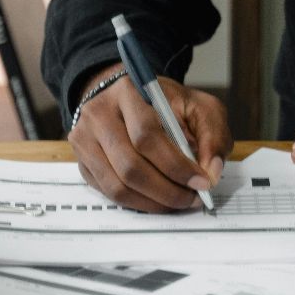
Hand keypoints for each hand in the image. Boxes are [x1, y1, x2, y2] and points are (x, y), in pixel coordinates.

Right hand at [69, 61, 231, 211]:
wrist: (127, 96)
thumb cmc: (166, 103)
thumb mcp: (199, 106)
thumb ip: (212, 136)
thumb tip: (210, 173)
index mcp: (128, 91)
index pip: (147, 135)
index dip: (176, 165)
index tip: (201, 182)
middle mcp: (98, 114)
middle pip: (130, 165)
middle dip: (167, 190)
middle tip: (192, 199)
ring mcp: (84, 139)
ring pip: (117, 185)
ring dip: (153, 202)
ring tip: (178, 202)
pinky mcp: (82, 161)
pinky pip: (108, 193)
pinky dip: (138, 203)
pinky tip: (158, 200)